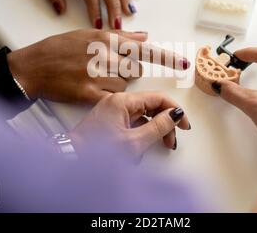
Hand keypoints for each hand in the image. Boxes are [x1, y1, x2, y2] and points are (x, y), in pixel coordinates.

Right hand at [7, 29, 189, 103]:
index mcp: (107, 39)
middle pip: (135, 70)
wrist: (33, 66)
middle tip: (105, 68)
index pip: (144, 49)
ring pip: (124, 86)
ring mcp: (98, 75)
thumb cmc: (58, 48)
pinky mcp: (90, 93)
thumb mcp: (88, 33)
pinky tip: (92, 88)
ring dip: (114, 84)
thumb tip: (145, 35)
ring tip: (93, 77)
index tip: (184, 65)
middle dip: (126, 71)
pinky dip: (106, 95)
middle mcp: (106, 55)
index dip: (166, 58)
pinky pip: (112, 98)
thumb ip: (120, 36)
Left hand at [70, 92, 190, 158]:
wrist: (72, 159)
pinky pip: (134, 121)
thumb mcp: (133, 142)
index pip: (158, 97)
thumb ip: (158, 127)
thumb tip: (175, 115)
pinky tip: (145, 145)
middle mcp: (118, 101)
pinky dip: (143, 131)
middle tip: (172, 139)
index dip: (175, 110)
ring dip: (155, 129)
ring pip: (144, 114)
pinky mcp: (110, 120)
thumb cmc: (96, 152)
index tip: (184, 124)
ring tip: (161, 144)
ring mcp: (113, 110)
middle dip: (165, 122)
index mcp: (122, 101)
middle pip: (152, 106)